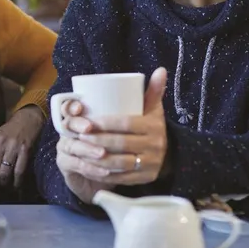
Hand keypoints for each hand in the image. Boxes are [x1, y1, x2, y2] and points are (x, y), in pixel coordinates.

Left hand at [0, 105, 44, 190]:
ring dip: (4, 187)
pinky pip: (19, 172)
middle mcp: (0, 143)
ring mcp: (13, 147)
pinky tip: (15, 188)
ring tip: (3, 193)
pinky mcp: (25, 150)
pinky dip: (17, 183)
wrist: (26, 121)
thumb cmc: (6, 133)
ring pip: (5, 174)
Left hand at [57, 68, 167, 197]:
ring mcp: (150, 164)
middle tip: (79, 135)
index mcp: (154, 126)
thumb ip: (154, 90)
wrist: (169, 153)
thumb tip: (161, 69)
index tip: (88, 121)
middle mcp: (154, 146)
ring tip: (80, 150)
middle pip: (120, 143)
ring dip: (96, 158)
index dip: (105, 123)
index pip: (126, 123)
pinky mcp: (145, 179)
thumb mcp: (154, 108)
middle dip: (97, 139)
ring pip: (119, 163)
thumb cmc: (152, 125)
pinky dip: (103, 174)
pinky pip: (121, 178)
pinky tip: (89, 168)